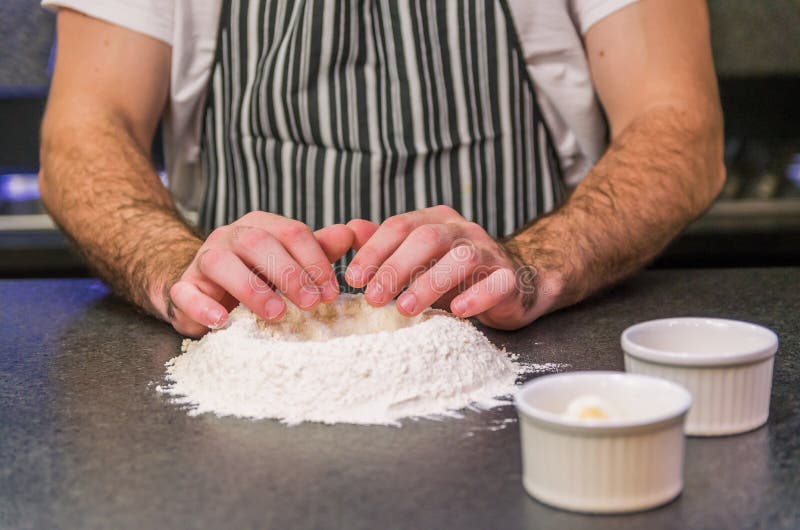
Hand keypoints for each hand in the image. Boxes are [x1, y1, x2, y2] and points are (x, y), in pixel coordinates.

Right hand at [165, 212, 352, 336]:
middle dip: (289, 273)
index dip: (314, 261)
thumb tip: (351, 233)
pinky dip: (203, 307)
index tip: (331, 292)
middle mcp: (230, 237)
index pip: (291, 232)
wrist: (204, 291)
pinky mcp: (183, 287)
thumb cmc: (256, 276)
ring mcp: (203, 260)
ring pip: (221, 262)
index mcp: (261, 226)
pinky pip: (186, 292)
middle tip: (310, 303)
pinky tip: (222, 322)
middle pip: (258, 242)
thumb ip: (319, 250)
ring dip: (251, 288)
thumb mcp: (290, 263)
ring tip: (276, 313)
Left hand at [344, 205, 539, 329]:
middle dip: (396, 267)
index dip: (374, 251)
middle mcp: (463, 231)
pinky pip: (497, 283)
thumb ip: (385, 245)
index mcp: (436, 221)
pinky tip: (456, 311)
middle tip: (373, 298)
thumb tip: (350, 229)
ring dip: (430, 283)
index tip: (354, 279)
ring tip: (405, 309)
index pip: (400, 226)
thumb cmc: (456, 274)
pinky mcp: (510, 278)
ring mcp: (489, 252)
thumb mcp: (418, 258)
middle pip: (427, 238)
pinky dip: (476, 296)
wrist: (515, 284)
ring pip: (462, 258)